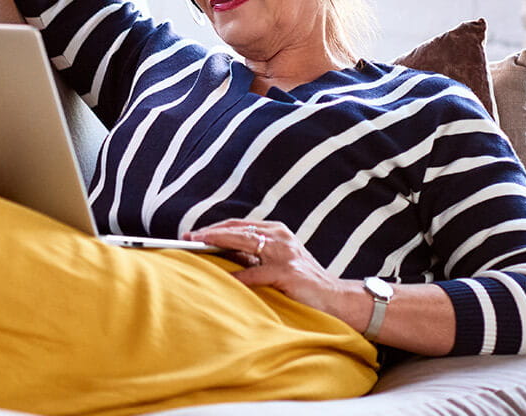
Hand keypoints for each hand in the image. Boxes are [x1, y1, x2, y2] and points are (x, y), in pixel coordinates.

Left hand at [185, 219, 364, 327]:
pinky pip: (256, 273)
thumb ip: (251, 256)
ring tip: (198, 246)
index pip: (238, 225)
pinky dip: (238, 276)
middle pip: (238, 230)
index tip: (192, 234)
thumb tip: (217, 253)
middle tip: (188, 237)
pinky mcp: (288, 273)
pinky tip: (222, 277)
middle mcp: (280, 237)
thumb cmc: (301, 282)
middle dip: (210, 232)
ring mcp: (285, 254)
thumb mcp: (274, 263)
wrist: (337, 300)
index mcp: (276, 232)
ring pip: (245, 242)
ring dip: (218, 243)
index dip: (214, 228)